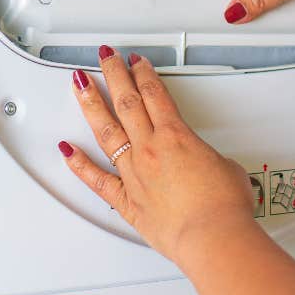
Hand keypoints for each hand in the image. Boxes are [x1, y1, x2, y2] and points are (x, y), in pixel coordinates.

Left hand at [58, 48, 254, 265]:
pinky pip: (96, 179)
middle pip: (127, 101)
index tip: (135, 62)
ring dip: (91, 104)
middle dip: (114, 74)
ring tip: (80, 85)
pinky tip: (67, 150)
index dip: (143, 73)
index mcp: (176, 136)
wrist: (212, 236)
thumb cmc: (223, 206)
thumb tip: (207, 166)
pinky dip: (79, 165)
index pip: (155, 93)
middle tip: (106, 58)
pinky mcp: (127, 200)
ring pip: (106, 130)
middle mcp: (150, 149)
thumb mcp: (227, 168)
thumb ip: (209, 160)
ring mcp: (134, 173)